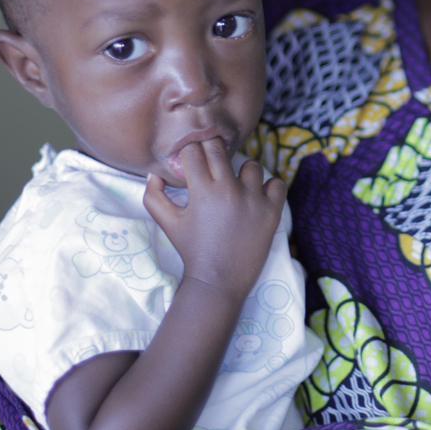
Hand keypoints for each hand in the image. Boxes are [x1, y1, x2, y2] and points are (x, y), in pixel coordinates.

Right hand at [144, 141, 285, 295]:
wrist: (218, 281)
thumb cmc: (192, 250)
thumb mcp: (167, 224)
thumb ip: (153, 197)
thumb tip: (154, 174)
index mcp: (202, 191)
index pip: (194, 150)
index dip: (190, 153)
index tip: (192, 162)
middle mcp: (229, 190)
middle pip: (219, 148)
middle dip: (211, 151)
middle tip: (211, 166)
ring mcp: (253, 200)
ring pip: (251, 164)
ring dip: (242, 172)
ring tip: (236, 187)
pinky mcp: (272, 211)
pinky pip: (277, 183)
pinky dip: (268, 187)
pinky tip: (257, 197)